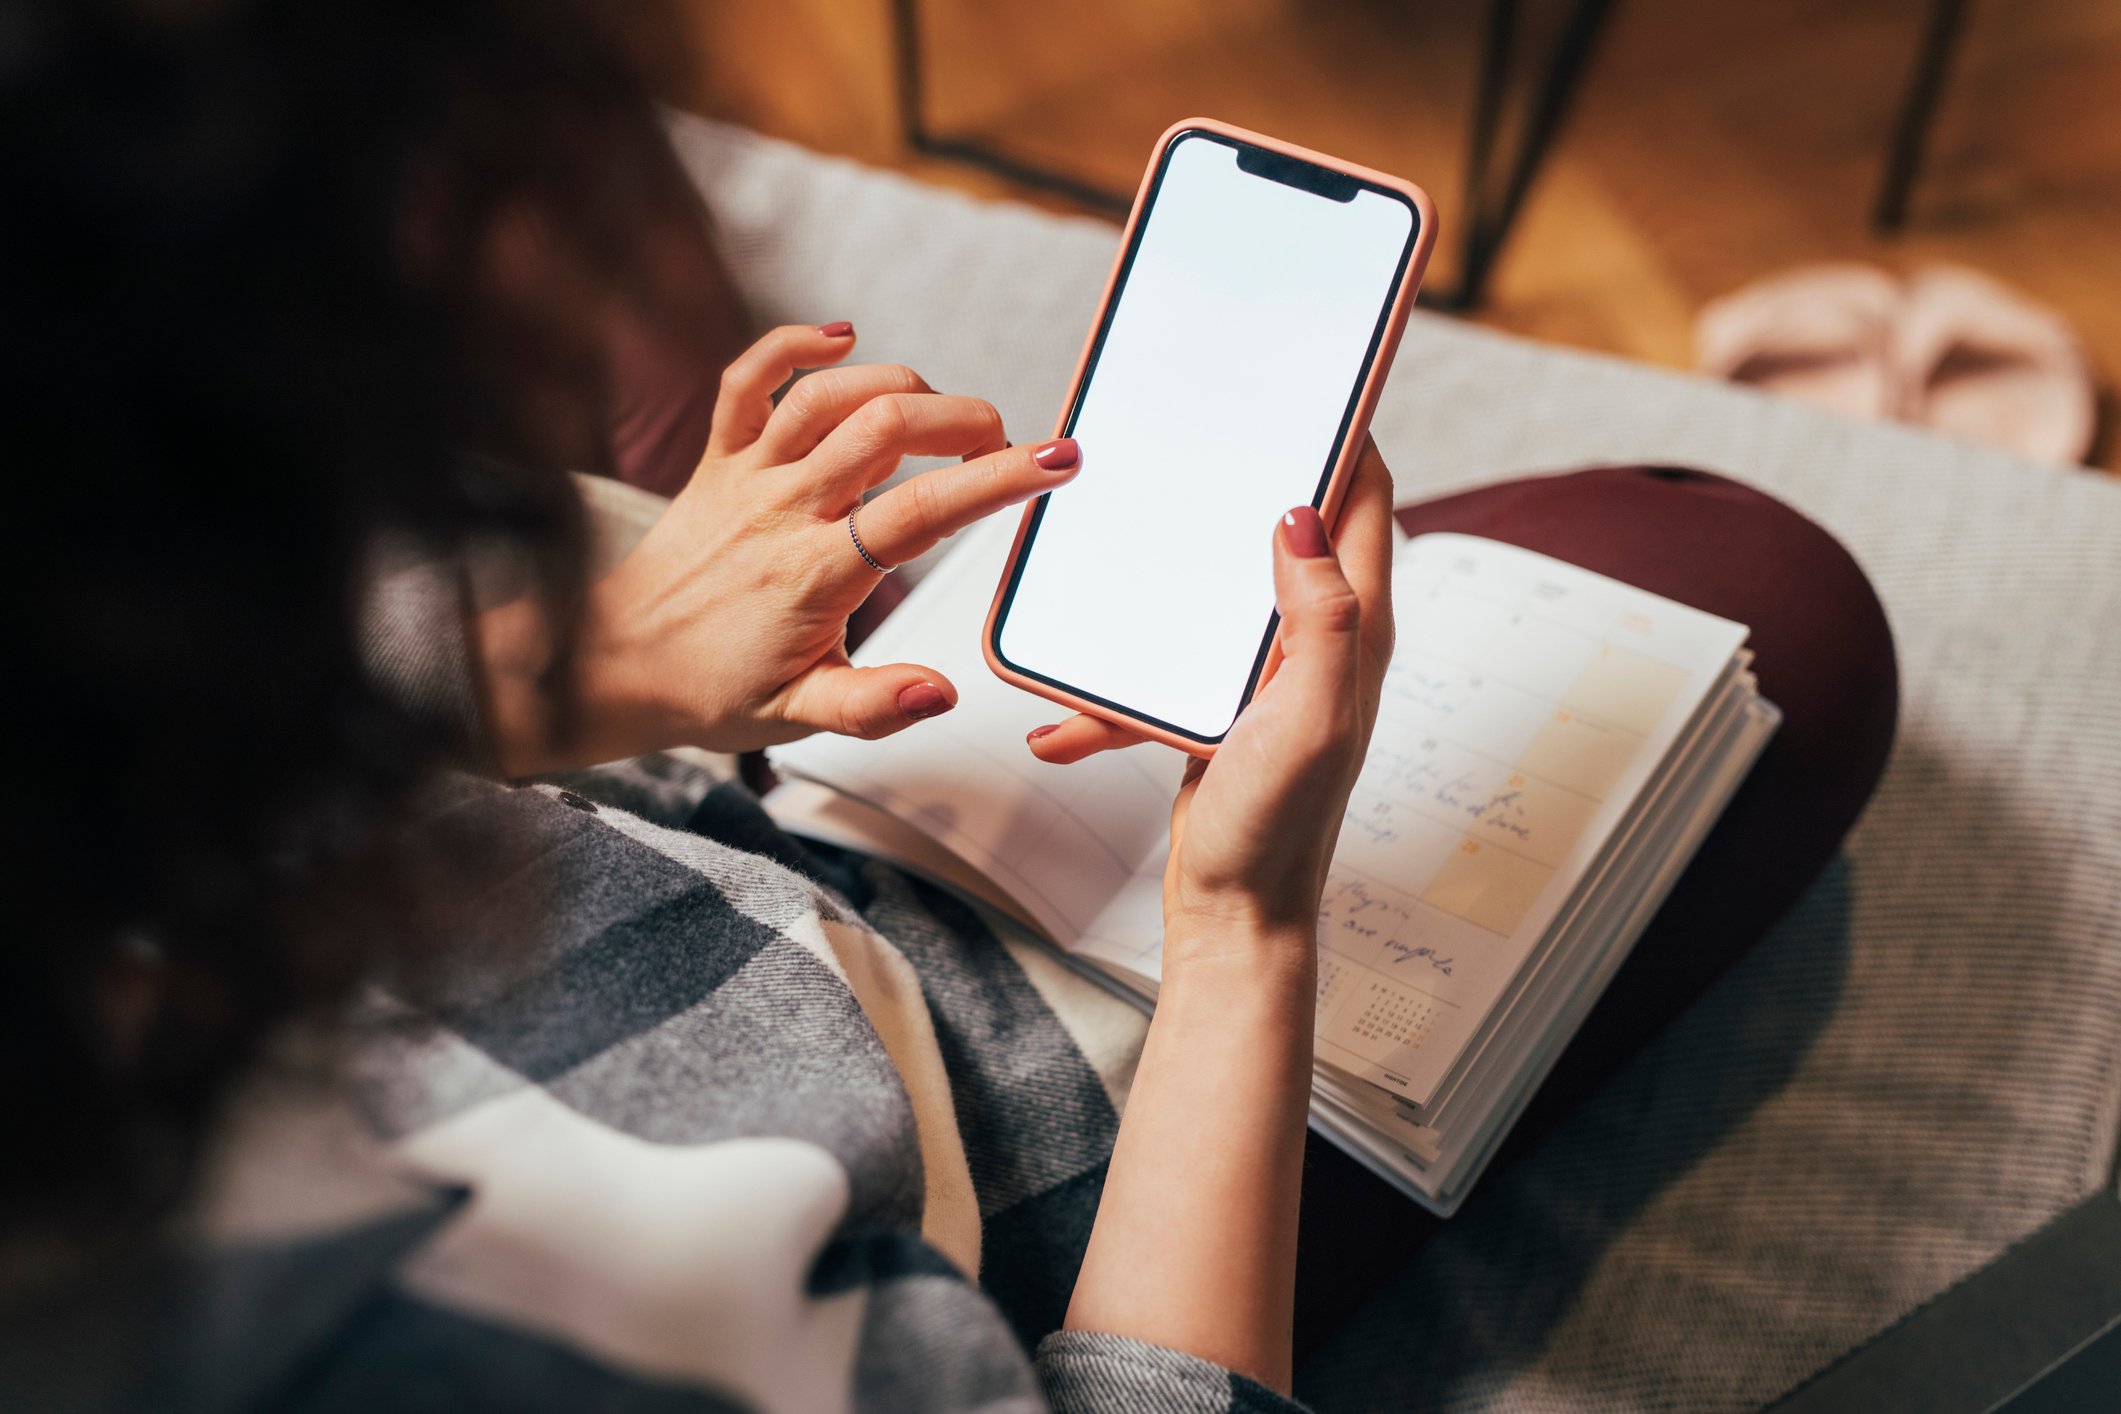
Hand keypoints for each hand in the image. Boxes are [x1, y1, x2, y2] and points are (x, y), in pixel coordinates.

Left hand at [478, 323, 1081, 773]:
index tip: (1057, 461)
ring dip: (902, 386)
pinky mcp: (716, 457)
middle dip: (965, 420)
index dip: (998, 479)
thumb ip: (874, 706)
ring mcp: (746, 476)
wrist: (614, 665)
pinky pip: (748, 380)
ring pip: (831, 394)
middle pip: (887, 428)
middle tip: (1005, 444)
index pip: (922, 512)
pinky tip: (842, 337)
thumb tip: (941, 690)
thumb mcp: (798, 718)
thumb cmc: (710, 690)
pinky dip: (793, 345)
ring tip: (943, 415)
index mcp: (814, 575)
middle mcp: (782, 510)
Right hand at [1027, 439, 1394, 953]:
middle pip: (1290, 523)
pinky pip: (1163, 663)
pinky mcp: (1218, 701)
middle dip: (1245, 474)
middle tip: (1197, 426)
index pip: (1364, 499)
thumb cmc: (1279, 827)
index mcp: (1355, 631)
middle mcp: (1318, 639)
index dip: (1346, 431)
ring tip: (1118, 542)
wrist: (1236, 914)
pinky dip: (1116, 686)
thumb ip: (1321, 619)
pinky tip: (1065, 718)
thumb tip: (1301, 515)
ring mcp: (1266, 669)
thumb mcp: (1309, 719)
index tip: (1307, 377)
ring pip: (1217, 586)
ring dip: (1169, 571)